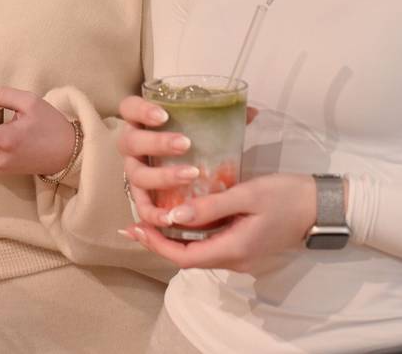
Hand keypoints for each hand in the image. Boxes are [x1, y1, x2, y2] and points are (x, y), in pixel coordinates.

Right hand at [117, 95, 259, 228]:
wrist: (186, 169)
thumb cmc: (192, 142)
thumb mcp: (204, 127)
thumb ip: (223, 117)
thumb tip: (252, 113)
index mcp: (141, 122)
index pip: (129, 108)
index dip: (141, 110)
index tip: (164, 115)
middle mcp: (133, 147)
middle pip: (130, 142)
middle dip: (156, 143)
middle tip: (185, 144)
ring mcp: (135, 171)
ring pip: (136, 175)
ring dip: (161, 177)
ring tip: (190, 176)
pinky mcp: (142, 197)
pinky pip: (141, 207)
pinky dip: (153, 213)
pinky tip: (170, 217)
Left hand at [119, 173, 316, 273]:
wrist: (320, 206)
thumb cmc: (284, 197)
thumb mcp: (247, 195)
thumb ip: (211, 206)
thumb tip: (174, 216)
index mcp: (233, 249)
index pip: (184, 256)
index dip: (156, 244)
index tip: (134, 228)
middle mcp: (233, 257)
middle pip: (186, 256)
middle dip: (158, 241)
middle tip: (132, 223)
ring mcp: (239, 252)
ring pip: (196, 250)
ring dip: (171, 237)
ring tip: (148, 215)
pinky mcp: (243, 242)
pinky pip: (208, 242)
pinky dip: (188, 232)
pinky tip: (177, 213)